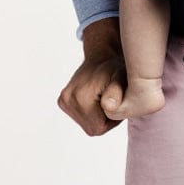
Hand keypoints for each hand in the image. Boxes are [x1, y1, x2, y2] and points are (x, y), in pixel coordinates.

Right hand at [56, 17, 126, 135]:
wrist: (101, 57)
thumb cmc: (114, 68)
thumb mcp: (120, 77)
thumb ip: (116, 93)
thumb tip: (108, 106)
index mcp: (80, 98)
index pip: (99, 128)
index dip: (112, 120)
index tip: (118, 103)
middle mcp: (67, 100)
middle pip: (92, 128)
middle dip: (105, 119)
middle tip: (113, 101)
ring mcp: (63, 101)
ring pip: (86, 124)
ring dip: (98, 116)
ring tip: (105, 98)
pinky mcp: (63, 101)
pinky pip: (80, 117)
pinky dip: (91, 112)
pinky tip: (96, 98)